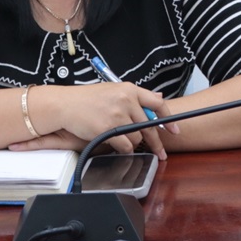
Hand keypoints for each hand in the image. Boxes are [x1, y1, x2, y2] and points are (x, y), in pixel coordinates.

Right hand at [9, 82, 178, 158]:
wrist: (65, 104)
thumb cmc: (87, 98)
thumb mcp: (114, 90)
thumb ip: (136, 96)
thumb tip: (159, 97)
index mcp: (130, 89)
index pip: (157, 103)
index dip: (168, 118)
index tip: (175, 130)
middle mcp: (126, 100)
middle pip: (149, 126)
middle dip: (156, 142)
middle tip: (161, 152)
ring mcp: (117, 115)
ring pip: (137, 138)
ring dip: (132, 143)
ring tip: (121, 139)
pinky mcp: (108, 129)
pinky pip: (125, 146)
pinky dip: (123, 149)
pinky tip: (117, 145)